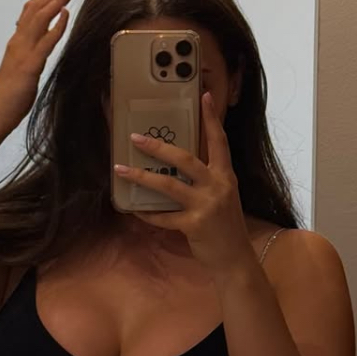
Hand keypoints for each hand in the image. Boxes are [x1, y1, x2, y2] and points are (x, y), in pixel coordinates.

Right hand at [0, 0, 78, 132]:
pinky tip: (66, 14)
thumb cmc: (9, 97)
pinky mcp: (30, 64)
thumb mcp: (22, 68)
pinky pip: (45, 40)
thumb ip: (31, 53)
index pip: (31, 11)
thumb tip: (44, 41)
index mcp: (17, 42)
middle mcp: (18, 41)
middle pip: (36, 8)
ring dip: (57, 0)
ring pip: (39, 17)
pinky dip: (57, 25)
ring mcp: (23, 51)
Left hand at [113, 91, 254, 276]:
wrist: (235, 259)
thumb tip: (174, 167)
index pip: (219, 141)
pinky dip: (147, 214)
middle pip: (185, 160)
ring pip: (168, 185)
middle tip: (136, 138)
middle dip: (158, 148)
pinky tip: (133, 210)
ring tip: (121, 169)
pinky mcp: (194, 225)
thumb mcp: (223, 197)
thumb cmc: (226, 226)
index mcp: (225, 176)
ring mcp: (206, 206)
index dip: (211, 119)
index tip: (203, 96)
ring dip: (142, 176)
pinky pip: (163, 217)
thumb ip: (206, 181)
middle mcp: (218, 186)